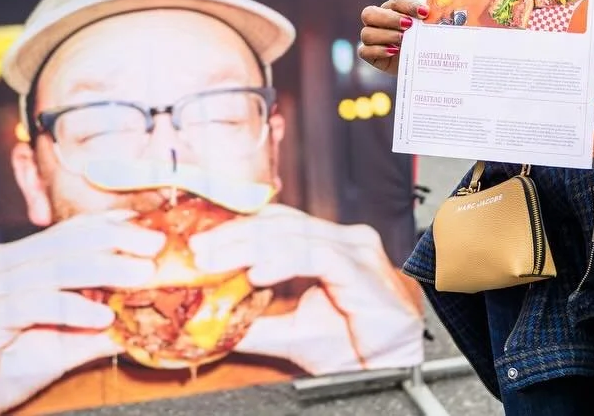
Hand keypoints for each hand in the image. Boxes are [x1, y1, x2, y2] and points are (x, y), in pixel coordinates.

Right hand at [0, 211, 161, 415]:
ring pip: (57, 267)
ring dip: (105, 270)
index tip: (149, 227)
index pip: (69, 233)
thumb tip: (133, 326)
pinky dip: (72, 309)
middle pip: (68, 241)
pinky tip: (102, 316)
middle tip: (156, 246)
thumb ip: (89, 334)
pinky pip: (35, 304)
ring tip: (142, 276)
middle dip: (117, 240)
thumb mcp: (51, 349)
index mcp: (14, 262)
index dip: (111, 226)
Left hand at [189, 205, 422, 373]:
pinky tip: (257, 272)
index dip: (236, 229)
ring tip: (217, 261)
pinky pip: (318, 255)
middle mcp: (345, 239)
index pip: (275, 224)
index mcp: (329, 246)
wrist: (394, 369)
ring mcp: (356, 249)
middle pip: (280, 223)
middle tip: (199, 250)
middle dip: (234, 235)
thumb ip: (255, 322)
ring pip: (294, 234)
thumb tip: (210, 319)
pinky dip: (283, 261)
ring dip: (249, 246)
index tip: (201, 245)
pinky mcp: (363, 268)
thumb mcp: (291, 334)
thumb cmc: (356, 349)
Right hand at [358, 0, 429, 74]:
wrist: (418, 65)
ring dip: (386, 35)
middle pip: (369, 13)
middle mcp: (378, 21)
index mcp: (393, 10)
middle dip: (390, 19)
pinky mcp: (370, 55)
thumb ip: (435, 20)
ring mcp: (372, 38)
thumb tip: (449, 13)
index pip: (397, 2)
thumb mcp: (431, 29)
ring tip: (403, 40)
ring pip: (367, 33)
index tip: (425, 12)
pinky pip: (364, 51)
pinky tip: (393, 51)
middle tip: (408, 25)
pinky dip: (378, 50)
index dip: (409, 5)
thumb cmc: (425, 42)